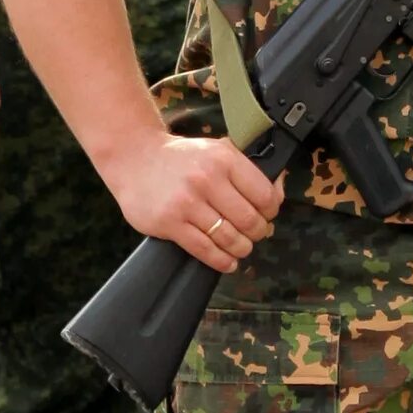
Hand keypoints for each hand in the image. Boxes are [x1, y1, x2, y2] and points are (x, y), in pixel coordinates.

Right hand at [101, 134, 284, 274]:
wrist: (135, 159)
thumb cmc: (181, 158)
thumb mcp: (217, 150)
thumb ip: (247, 167)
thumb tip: (278, 189)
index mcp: (224, 159)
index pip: (264, 194)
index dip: (271, 210)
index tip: (268, 215)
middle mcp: (207, 180)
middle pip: (249, 219)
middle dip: (257, 232)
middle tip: (255, 234)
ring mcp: (187, 203)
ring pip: (229, 237)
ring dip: (241, 248)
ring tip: (242, 248)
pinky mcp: (169, 223)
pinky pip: (204, 249)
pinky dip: (221, 260)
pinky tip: (227, 261)